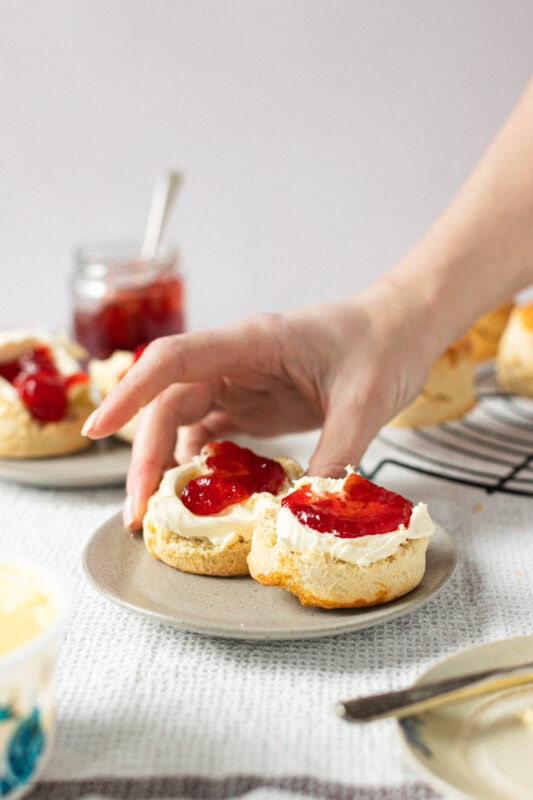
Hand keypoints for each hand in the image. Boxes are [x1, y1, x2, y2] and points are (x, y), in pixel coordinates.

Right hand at [83, 282, 433, 528]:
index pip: (172, 360)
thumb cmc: (384, 344)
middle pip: (167, 403)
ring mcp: (242, 382)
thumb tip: (303, 516)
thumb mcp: (365, 401)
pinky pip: (211, 433)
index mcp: (252, 342)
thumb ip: (336, 455)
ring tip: (161, 513)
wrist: (402, 329)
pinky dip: (200, 464)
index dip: (130, 393)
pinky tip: (202, 493)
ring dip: (166, 464)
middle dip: (146, 456)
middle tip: (139, 513)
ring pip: (182, 420)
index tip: (97, 431)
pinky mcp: (254, 403)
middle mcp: (235, 360)